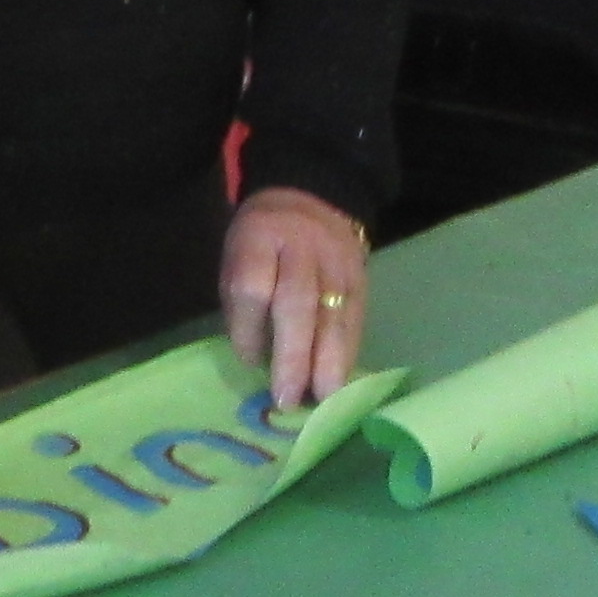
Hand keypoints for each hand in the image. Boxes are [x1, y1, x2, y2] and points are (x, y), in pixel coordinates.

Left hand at [219, 187, 369, 411]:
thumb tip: (255, 361)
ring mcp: (336, 262)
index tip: (249, 360)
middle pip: (297, 303)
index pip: (253, 287)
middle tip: (287, 398)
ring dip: (327, 362)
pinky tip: (340, 382)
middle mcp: (301, 247)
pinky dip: (347, 353)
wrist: (312, 197)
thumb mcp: (237, 256)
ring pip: (334, 314)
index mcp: (259, 238)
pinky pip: (355, 319)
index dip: (249, 328)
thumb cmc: (261, 242)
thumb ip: (242, 303)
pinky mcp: (361, 278)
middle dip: (293, 356)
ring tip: (321, 399)